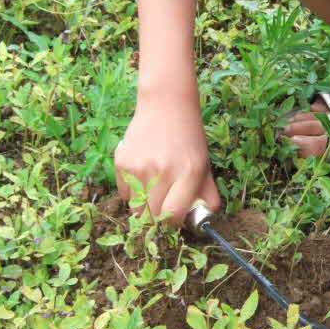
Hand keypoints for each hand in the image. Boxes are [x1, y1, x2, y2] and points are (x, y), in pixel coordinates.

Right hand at [114, 97, 220, 224]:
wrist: (166, 106)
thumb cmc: (188, 139)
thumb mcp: (204, 164)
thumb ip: (207, 193)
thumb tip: (204, 218)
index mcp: (189, 173)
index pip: (173, 215)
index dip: (172, 222)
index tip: (173, 217)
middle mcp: (164, 171)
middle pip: (152, 216)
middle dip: (157, 218)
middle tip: (161, 206)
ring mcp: (140, 167)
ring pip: (136, 208)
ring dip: (143, 207)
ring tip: (152, 190)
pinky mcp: (122, 162)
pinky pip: (124, 194)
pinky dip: (131, 193)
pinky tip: (142, 176)